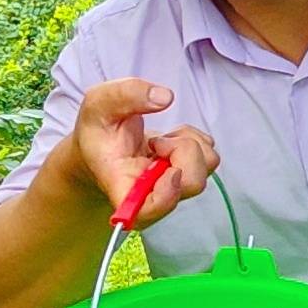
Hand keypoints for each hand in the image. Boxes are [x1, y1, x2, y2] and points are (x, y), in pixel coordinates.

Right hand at [61, 78, 219, 230]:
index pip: (146, 212)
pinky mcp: (188, 174)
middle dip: (184, 151)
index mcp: (121, 186)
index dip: (166, 195)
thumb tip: (164, 97)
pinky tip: (170, 140)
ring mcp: (173, 187)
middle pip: (192, 183)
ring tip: (162, 140)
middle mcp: (151, 194)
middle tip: (158, 141)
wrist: (103, 144)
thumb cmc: (98, 131)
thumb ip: (126, 95)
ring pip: (206, 166)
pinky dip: (194, 140)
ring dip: (189, 144)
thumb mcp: (98, 103)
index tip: (169, 168)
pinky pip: (208, 155)